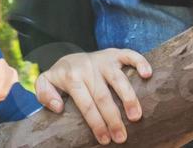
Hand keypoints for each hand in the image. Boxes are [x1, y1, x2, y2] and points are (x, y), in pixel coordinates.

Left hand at [35, 48, 151, 144]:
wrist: (70, 57)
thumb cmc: (63, 78)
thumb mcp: (46, 83)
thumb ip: (44, 93)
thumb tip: (58, 106)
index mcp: (72, 77)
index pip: (85, 103)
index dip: (95, 122)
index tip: (104, 139)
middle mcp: (88, 67)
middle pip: (102, 96)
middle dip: (112, 118)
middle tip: (121, 137)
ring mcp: (103, 59)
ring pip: (118, 78)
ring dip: (129, 98)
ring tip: (136, 116)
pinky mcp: (114, 54)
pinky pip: (129, 54)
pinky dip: (140, 62)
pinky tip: (148, 74)